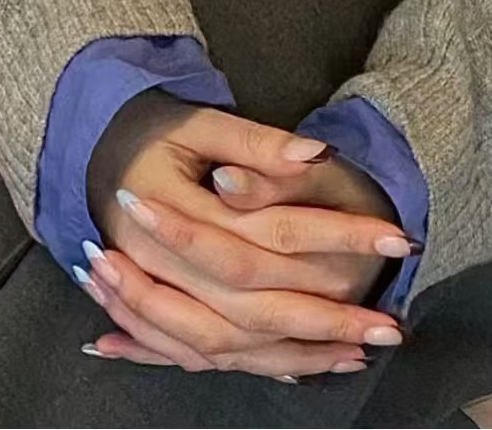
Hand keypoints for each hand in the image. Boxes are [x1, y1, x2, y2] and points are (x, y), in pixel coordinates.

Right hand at [82, 93, 409, 379]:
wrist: (97, 151)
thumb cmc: (155, 132)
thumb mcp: (201, 122)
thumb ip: (256, 143)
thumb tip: (314, 154)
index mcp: (171, 210)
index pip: (268, 233)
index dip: (334, 237)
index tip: (394, 238)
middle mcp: (159, 263)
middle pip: (251, 306)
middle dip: (326, 320)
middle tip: (389, 326)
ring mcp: (158, 293)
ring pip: (231, 344)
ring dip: (298, 354)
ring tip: (359, 353)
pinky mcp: (162, 309)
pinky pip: (206, 355)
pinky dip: (257, 364)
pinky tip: (301, 369)